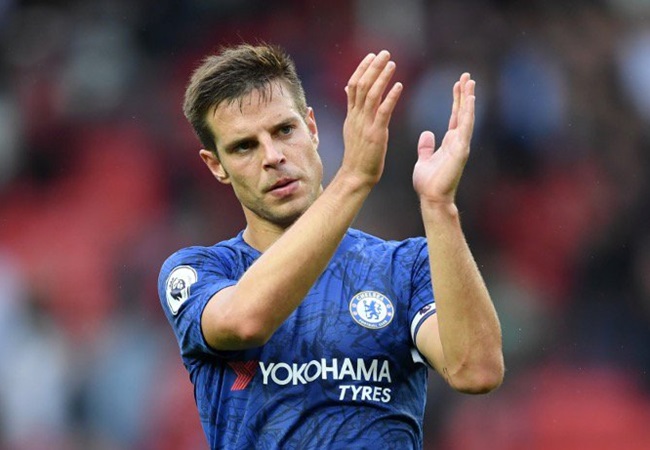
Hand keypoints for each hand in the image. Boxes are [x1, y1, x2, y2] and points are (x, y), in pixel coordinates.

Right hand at [340, 50, 402, 187]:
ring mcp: (365, 125)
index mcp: (351, 116)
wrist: (356, 176)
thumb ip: (353, 109)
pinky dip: (390, 97)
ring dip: (382, 77)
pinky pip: (383, 112)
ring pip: (371, 95)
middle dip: (373, 67)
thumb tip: (349, 90)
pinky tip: (399, 86)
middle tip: (384, 53)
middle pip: (361, 85)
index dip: (362, 69)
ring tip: (392, 63)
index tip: (372, 56)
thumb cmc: (358, 156)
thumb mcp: (352, 129)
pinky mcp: (375, 134)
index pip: (353, 85)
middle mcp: (356, 117)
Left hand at [412, 73, 475, 204]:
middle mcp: (458, 141)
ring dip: (468, 99)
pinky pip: (465, 128)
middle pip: (463, 112)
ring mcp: (461, 145)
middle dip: (465, 94)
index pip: (456, 116)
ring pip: (467, 117)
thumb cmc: (429, 183)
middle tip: (467, 75)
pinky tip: (470, 100)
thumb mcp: (424, 160)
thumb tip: (427, 134)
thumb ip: (427, 146)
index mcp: (450, 142)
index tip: (458, 83)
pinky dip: (468, 113)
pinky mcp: (461, 151)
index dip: (457, 100)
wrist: (432, 198)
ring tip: (470, 81)